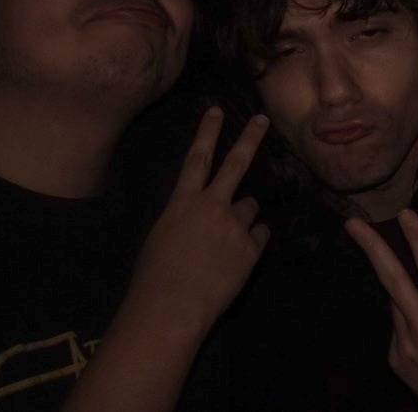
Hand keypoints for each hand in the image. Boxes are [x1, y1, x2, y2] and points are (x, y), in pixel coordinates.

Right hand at [123, 108, 269, 334]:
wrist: (173, 308)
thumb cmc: (155, 277)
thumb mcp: (162, 237)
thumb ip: (185, 218)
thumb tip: (201, 213)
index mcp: (183, 203)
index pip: (197, 158)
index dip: (207, 132)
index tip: (216, 110)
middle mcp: (212, 207)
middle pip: (236, 164)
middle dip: (250, 138)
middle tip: (262, 120)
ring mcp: (234, 226)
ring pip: (250, 207)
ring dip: (243, 217)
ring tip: (225, 242)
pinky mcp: (251, 249)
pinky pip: (259, 235)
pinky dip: (251, 242)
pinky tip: (235, 258)